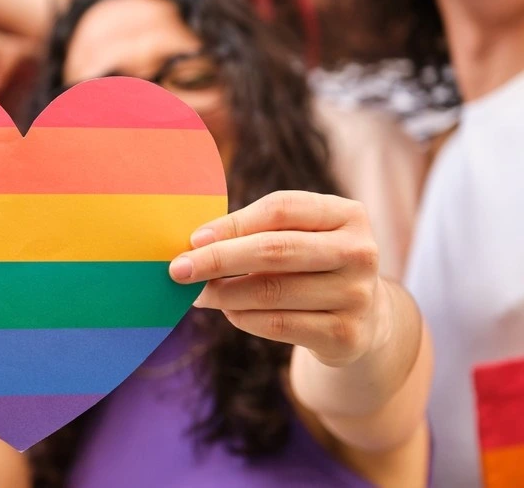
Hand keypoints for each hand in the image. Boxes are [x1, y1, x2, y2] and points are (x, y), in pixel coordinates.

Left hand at [170, 191, 384, 366]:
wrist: (365, 320)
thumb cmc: (313, 267)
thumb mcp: (301, 238)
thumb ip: (259, 232)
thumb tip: (196, 244)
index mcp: (347, 214)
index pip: (281, 209)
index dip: (232, 223)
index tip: (193, 239)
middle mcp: (359, 252)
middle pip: (275, 250)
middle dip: (218, 259)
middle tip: (178, 270)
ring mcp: (357, 295)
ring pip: (270, 291)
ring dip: (223, 293)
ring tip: (198, 293)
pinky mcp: (346, 334)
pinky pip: (277, 324)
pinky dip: (242, 318)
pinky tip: (228, 311)